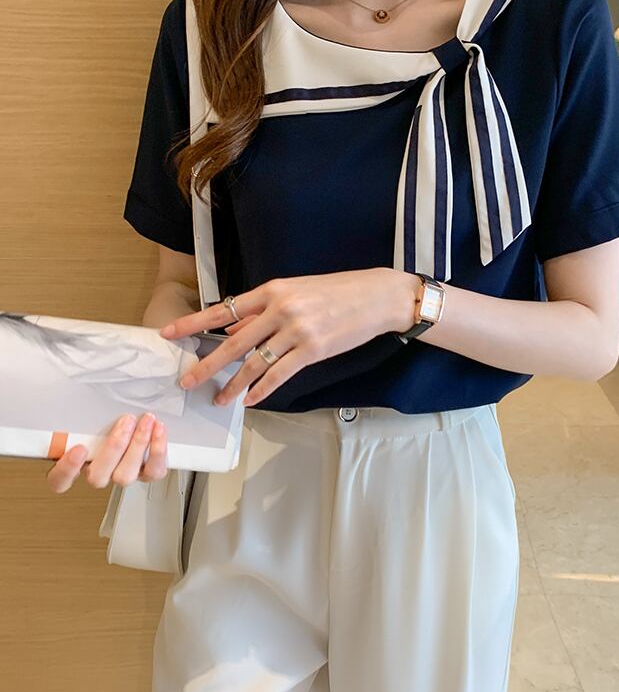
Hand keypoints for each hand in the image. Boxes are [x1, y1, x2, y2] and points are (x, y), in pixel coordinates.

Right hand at [46, 412, 168, 493]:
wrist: (143, 415)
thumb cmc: (111, 411)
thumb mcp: (93, 406)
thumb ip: (81, 403)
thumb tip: (75, 379)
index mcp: (77, 460)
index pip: (59, 480)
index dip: (66, 470)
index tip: (79, 448)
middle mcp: (99, 471)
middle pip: (97, 477)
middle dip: (114, 447)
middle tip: (126, 421)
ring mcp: (123, 474)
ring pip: (125, 476)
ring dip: (138, 446)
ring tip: (146, 421)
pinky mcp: (147, 472)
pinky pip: (153, 472)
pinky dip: (158, 452)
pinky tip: (159, 430)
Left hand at [159, 267, 419, 407]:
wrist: (376, 296)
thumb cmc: (337, 291)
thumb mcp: (296, 290)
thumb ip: (264, 308)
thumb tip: (233, 326)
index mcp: (271, 290)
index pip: (223, 309)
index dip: (193, 323)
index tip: (169, 333)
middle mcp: (280, 309)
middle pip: (233, 341)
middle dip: (207, 364)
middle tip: (186, 381)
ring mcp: (296, 330)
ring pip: (254, 363)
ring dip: (234, 385)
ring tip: (219, 400)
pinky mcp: (313, 349)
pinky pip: (280, 374)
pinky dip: (263, 389)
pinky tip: (252, 400)